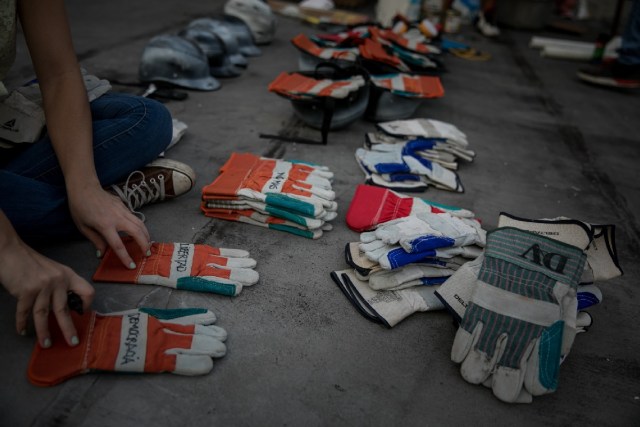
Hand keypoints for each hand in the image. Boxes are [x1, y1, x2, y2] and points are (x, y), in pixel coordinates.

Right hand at [0, 216, 94, 347]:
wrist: (9, 251)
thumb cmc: (30, 263)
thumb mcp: (52, 271)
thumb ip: (60, 286)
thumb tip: (65, 306)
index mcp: (68, 275)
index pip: (87, 291)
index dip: (86, 304)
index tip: (81, 314)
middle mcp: (58, 280)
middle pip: (65, 309)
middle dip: (69, 328)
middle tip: (72, 342)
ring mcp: (42, 285)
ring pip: (44, 314)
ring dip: (44, 332)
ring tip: (46, 344)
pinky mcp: (26, 290)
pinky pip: (25, 312)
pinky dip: (22, 323)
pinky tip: (22, 331)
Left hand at [67, 184, 151, 268]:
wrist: (84, 187)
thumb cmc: (79, 208)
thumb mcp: (83, 227)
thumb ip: (95, 240)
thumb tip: (102, 253)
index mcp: (105, 225)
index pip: (118, 245)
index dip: (125, 257)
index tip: (131, 266)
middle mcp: (117, 218)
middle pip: (137, 233)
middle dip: (144, 244)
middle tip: (146, 254)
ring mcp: (123, 210)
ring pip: (140, 224)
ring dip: (146, 235)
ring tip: (147, 244)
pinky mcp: (124, 205)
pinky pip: (136, 218)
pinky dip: (141, 226)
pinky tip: (140, 232)